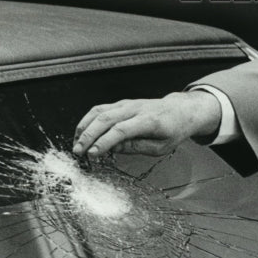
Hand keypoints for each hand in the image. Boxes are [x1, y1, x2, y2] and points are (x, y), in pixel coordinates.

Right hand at [72, 91, 221, 156]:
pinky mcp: (121, 103)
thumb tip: (113, 148)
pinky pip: (100, 109)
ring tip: (76, 144)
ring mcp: (127, 103)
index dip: (104, 142)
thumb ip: (137, 147)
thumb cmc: (173, 130)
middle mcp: (136, 108)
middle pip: (106, 119)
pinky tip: (82, 133)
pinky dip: (88, 120)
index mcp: (149, 120)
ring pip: (99, 111)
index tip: (92, 154)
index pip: (122, 130)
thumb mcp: (161, 147)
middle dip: (88, 135)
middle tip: (78, 152)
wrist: (181, 111)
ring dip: (84, 127)